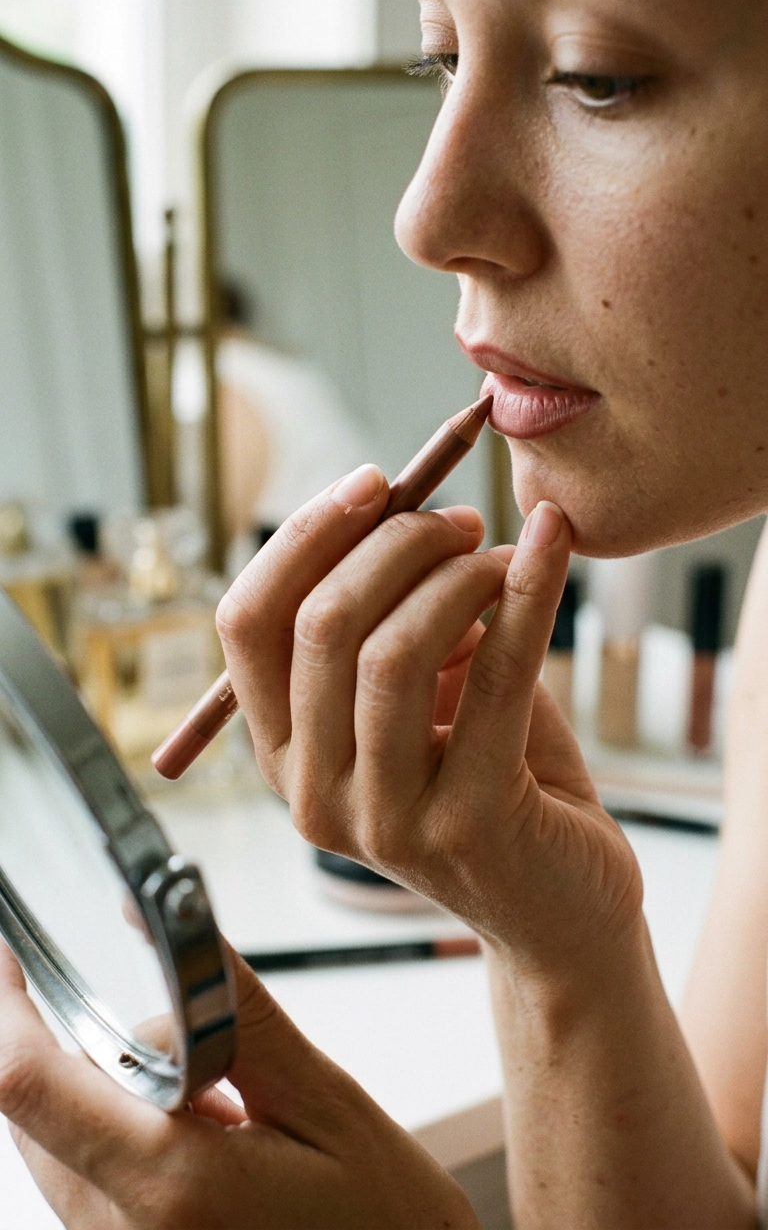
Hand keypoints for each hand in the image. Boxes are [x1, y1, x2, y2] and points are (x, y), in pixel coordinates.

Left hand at [0, 942, 477, 1228]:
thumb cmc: (385, 1222)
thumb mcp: (324, 1098)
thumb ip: (233, 1009)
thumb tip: (159, 915)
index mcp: (169, 1186)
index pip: (26, 1083)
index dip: (5, 1006)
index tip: (12, 955)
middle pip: (31, 1114)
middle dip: (74, 1046)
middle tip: (182, 1040)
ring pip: (54, 1149)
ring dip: (106, 1096)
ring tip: (225, 1108)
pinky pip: (84, 1187)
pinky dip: (124, 1139)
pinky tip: (209, 1143)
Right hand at [216, 465, 641, 974]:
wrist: (562, 905)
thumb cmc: (493, 780)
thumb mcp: (426, 694)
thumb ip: (397, 618)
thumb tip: (404, 512)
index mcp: (282, 753)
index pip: (247, 623)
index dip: (305, 538)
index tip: (374, 484)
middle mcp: (313, 794)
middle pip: (318, 627)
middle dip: (393, 543)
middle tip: (461, 520)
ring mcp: (383, 821)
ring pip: (390, 653)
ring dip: (457, 573)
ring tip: (505, 556)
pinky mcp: (468, 828)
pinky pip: (495, 679)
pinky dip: (527, 592)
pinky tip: (550, 544)